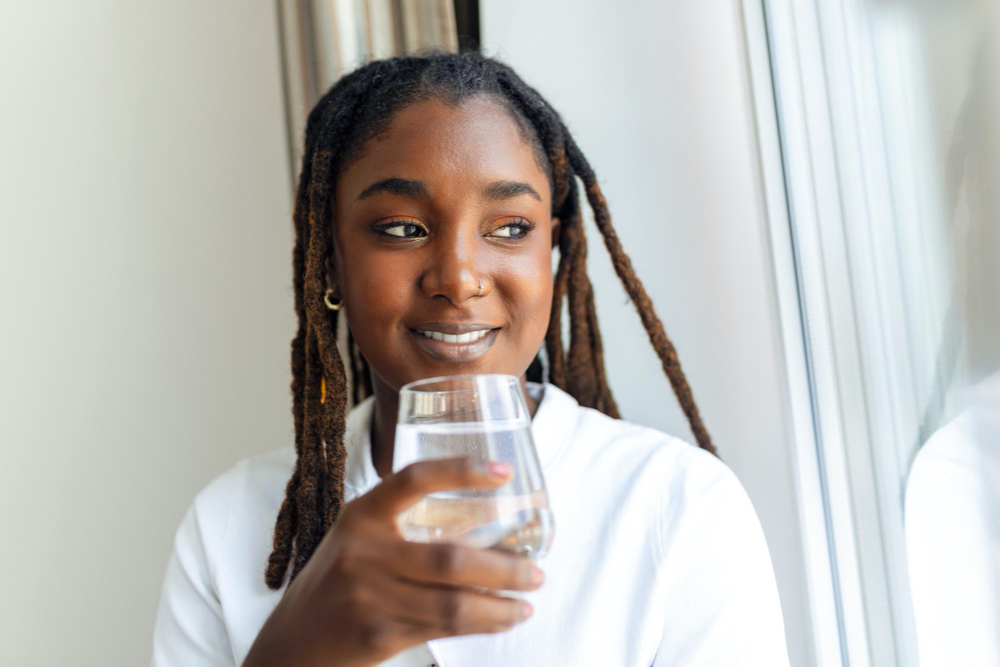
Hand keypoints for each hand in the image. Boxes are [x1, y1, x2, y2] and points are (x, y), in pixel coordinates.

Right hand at [243, 458, 543, 666]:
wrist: (291, 643)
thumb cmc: (338, 583)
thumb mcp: (357, 540)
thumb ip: (402, 525)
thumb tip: (486, 521)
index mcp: (362, 515)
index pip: (414, 479)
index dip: (461, 471)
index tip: (504, 472)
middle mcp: (364, 551)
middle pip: (451, 558)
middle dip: (505, 567)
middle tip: (537, 569)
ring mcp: (369, 595)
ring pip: (455, 602)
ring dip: (502, 603)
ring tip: (529, 598)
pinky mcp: (378, 634)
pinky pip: (445, 628)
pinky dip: (483, 623)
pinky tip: (504, 618)